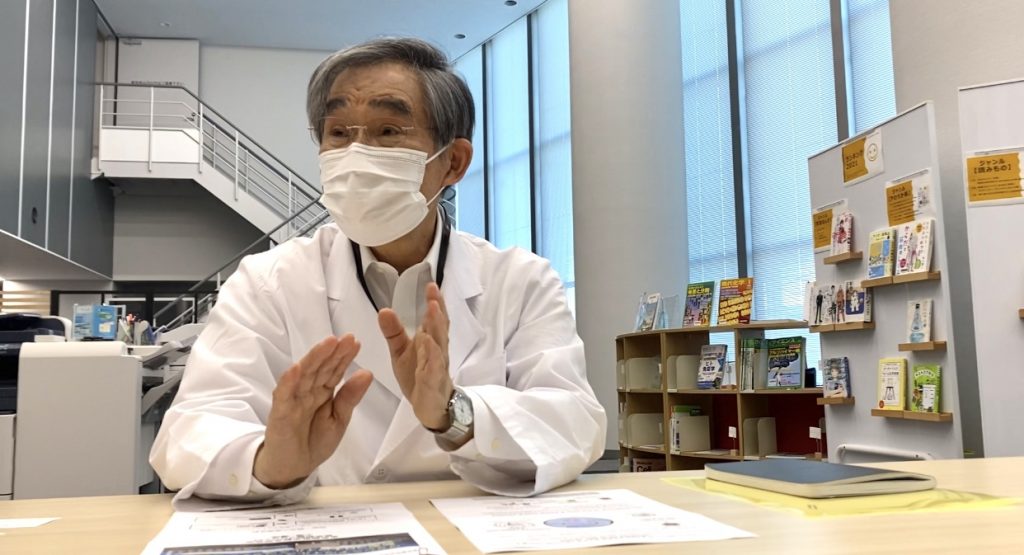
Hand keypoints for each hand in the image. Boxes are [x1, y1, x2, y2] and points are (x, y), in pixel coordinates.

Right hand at [253, 335, 371, 488]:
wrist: (294, 466)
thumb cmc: (315, 441)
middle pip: (320, 367)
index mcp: (323, 391)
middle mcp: (308, 390)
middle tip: (345, 338)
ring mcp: (293, 399)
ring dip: (314, 358)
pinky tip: (296, 368)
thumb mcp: (339, 419)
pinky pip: (283, 395)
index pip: (334, 369)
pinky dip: (288, 381)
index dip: (344, 356)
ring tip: (326, 345)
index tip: (356, 342)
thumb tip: (367, 373)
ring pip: (303, 375)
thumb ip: (350, 397)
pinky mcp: (280, 412)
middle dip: (332, 352)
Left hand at [378, 282, 452, 429]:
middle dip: (437, 311)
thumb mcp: (401, 351)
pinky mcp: (433, 383)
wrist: (431, 406)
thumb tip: (384, 310)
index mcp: (431, 342)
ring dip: (437, 328)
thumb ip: (393, 332)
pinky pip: (433, 369)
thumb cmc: (418, 375)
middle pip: (440, 329)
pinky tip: (428, 344)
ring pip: (439, 346)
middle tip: (433, 294)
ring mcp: (438, 368)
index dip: (435, 303)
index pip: (435, 320)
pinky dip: (432, 356)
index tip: (431, 285)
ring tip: (432, 311)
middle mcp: (438, 351)